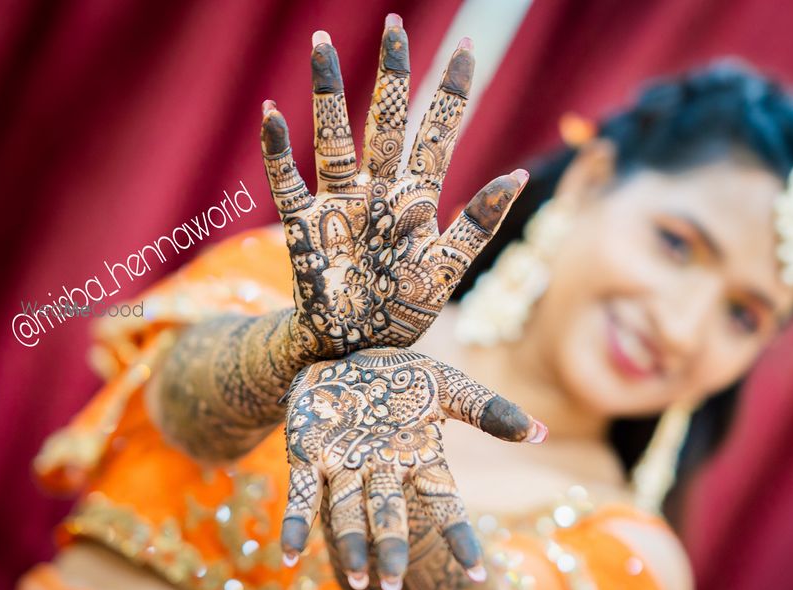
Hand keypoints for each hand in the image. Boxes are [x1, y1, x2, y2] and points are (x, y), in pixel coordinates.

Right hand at [261, 15, 528, 358]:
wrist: (355, 354)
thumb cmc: (402, 315)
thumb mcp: (446, 270)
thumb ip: (478, 225)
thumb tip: (520, 175)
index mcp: (416, 201)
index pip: (437, 135)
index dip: (451, 94)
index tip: (467, 48)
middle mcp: (378, 192)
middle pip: (385, 122)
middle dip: (392, 75)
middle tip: (396, 27)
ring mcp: (339, 206)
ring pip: (333, 138)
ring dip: (327, 94)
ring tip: (322, 45)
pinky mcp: (303, 227)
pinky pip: (288, 181)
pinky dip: (279, 151)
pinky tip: (273, 114)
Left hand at [279, 347, 546, 589]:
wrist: (343, 348)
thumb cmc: (399, 375)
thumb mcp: (447, 385)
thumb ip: (488, 409)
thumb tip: (541, 433)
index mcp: (418, 458)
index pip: (445, 503)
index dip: (459, 537)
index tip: (475, 573)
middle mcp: (382, 469)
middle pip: (390, 515)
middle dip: (391, 549)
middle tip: (391, 585)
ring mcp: (345, 465)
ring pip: (348, 512)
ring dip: (350, 544)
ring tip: (355, 578)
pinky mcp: (308, 454)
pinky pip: (303, 495)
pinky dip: (295, 525)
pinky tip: (287, 556)